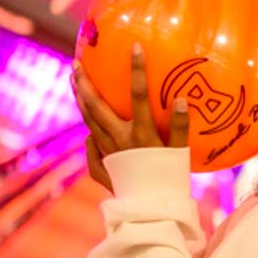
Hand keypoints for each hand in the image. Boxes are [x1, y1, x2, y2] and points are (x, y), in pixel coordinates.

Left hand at [73, 44, 189, 191]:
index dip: (137, 70)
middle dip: (87, 82)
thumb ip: (182, 126)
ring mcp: (106, 151)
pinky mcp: (100, 162)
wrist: (151, 211)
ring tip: (75, 80)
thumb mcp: (181, 154)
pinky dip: (89, 125)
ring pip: (88, 119)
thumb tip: (181, 99)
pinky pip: (90, 139)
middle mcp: (118, 140)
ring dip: (80, 98)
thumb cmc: (170, 181)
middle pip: (97, 106)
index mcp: (141, 134)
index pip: (138, 95)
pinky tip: (88, 119)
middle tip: (78, 63)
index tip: (135, 47)